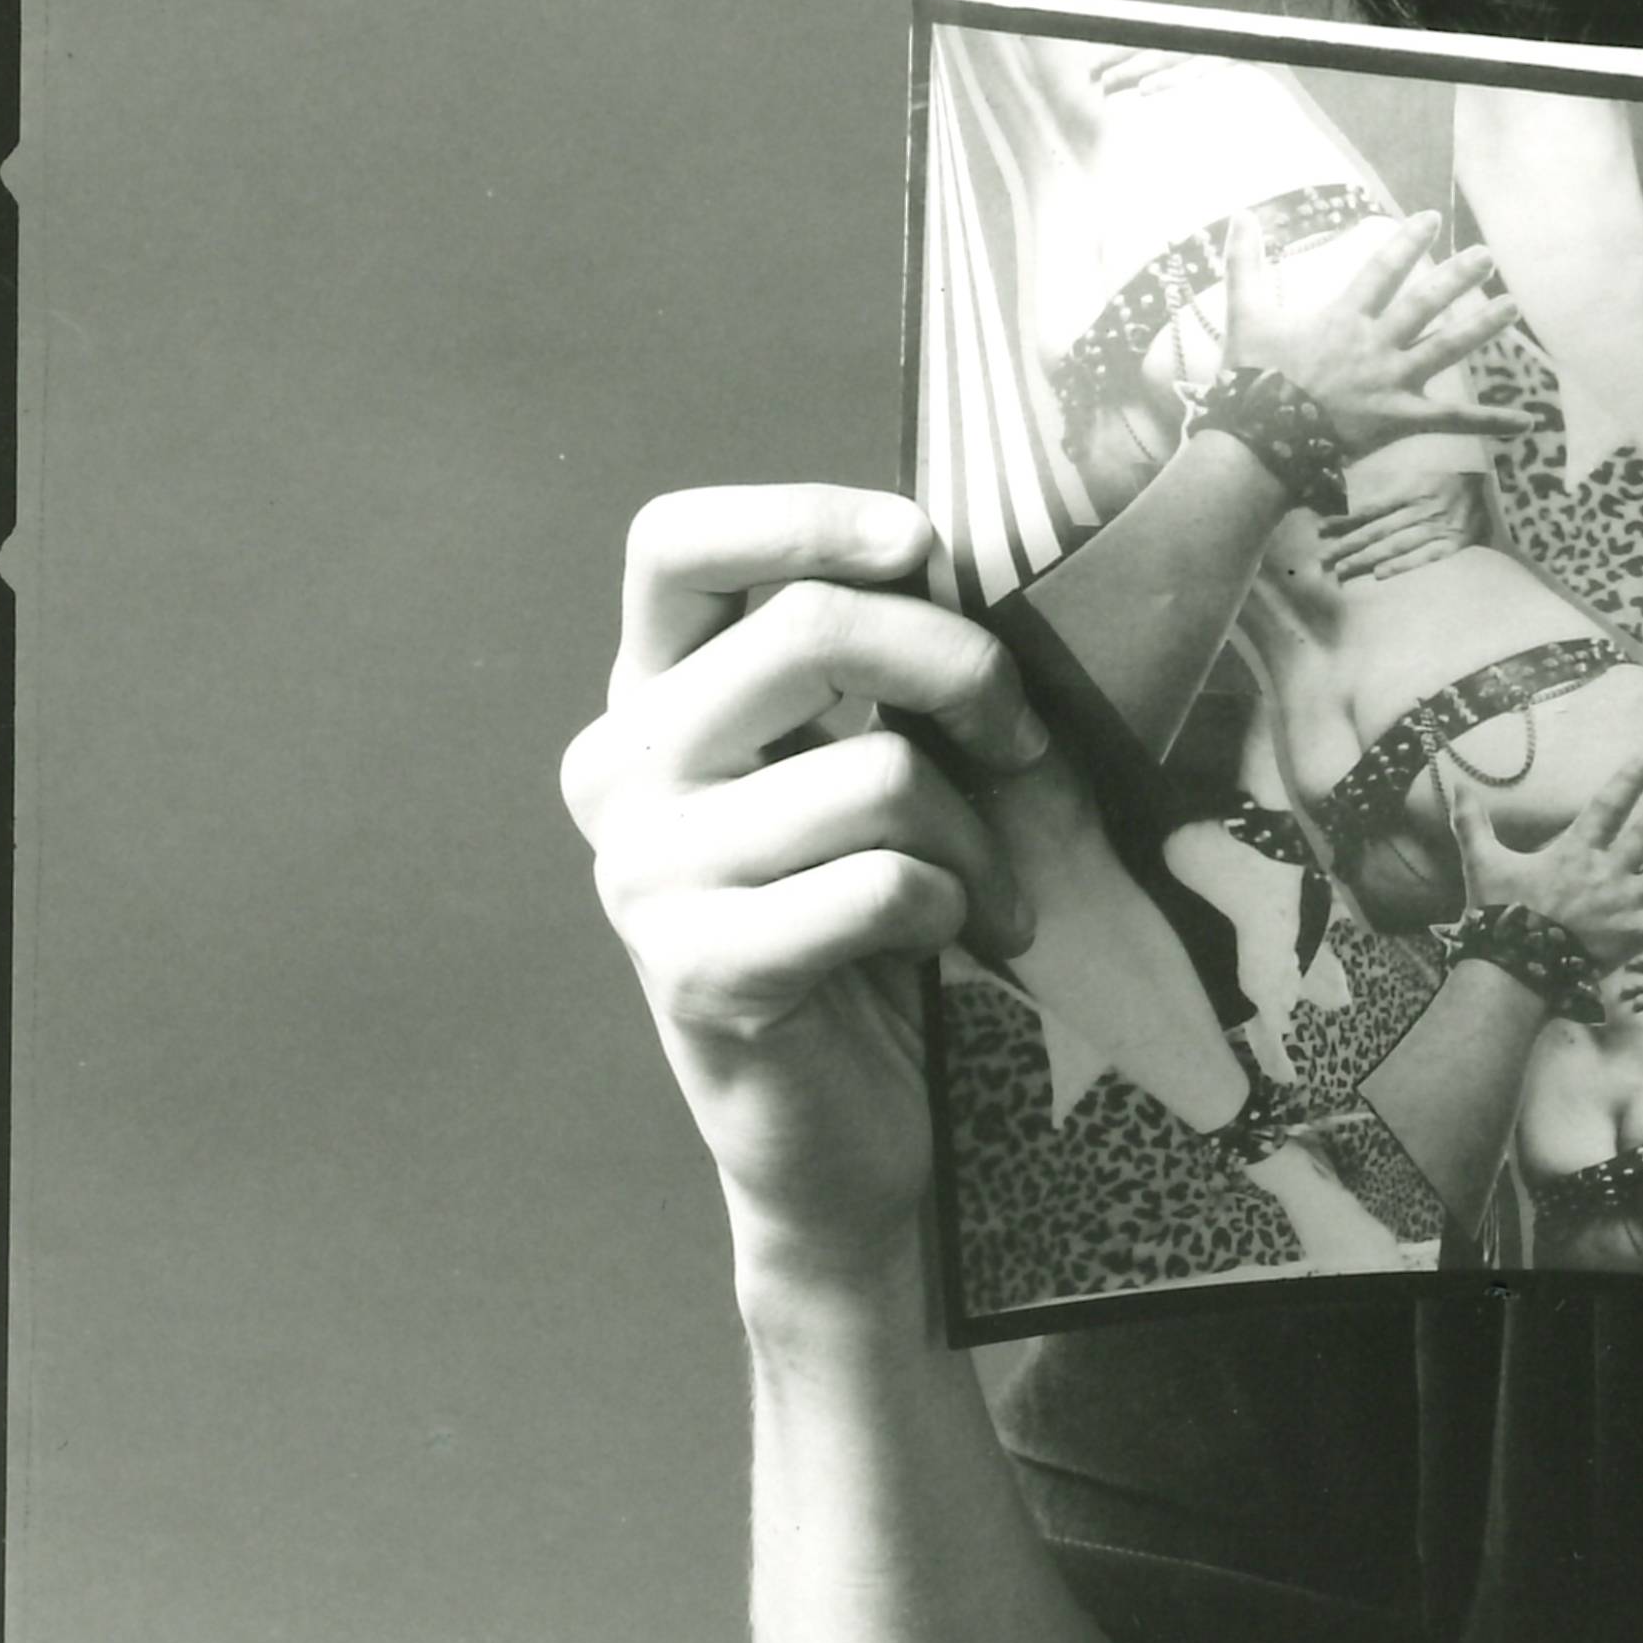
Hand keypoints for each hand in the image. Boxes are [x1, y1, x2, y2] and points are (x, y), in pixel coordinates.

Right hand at [560, 488, 1045, 1300]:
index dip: (806, 519)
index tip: (922, 546)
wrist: (847, 1123)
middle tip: (1021, 741)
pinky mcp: (696, 970)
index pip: (673, 542)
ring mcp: (644, 871)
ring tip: (982, 888)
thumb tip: (955, 561)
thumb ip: (879, 666)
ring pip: (878, 775)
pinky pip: (884, 886)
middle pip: (813, 631)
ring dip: (979, 835)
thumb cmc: (879, 913)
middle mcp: (621, 767)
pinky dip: (954, 909)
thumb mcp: (870, 760)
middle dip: (964, 670)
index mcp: (654, 692)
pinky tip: (945, 943)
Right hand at [1223, 208, 1512, 458]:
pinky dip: (1491, 422)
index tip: (1431, 218)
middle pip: (1425, 303)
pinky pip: (1454, 421)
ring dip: (1482, 328)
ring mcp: (1392, 382)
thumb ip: (1245, 264)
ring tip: (1513, 307)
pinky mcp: (1402, 419)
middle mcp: (1375, 345)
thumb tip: (1239, 216)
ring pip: (1446, 349)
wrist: (1259, 439)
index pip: (1382, 270)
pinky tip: (1528, 422)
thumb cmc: (1252, 379)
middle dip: (1458, 276)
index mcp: (1344, 318)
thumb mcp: (1246, 315)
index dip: (1406, 242)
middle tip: (1488, 255)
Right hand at [1435, 750, 1642, 966]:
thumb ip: (1472, 821)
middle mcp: (1608, 873)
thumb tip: (1454, 783)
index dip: (1626, 783)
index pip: (1605, 809)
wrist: (1512, 967)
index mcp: (1575, 853)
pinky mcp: (1642, 935)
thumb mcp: (1481, 864)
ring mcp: (1628, 903)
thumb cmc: (1497, 917)